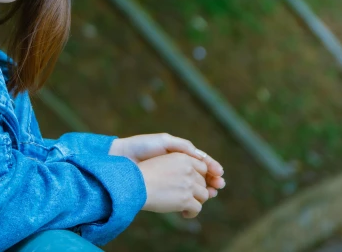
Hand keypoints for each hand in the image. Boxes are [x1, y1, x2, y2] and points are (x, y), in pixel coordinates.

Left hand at [110, 133, 224, 196]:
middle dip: (212, 180)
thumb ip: (183, 146)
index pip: (201, 162)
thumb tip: (200, 155)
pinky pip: (181, 195)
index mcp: (178, 154)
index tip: (219, 172)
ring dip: (205, 190)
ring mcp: (171, 178)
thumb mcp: (164, 141)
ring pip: (193, 186)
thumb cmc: (141, 147)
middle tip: (219, 185)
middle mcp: (176, 166)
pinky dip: (191, 198)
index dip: (212, 167)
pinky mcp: (163, 190)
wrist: (121, 158)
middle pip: (201, 175)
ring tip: (211, 193)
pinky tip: (196, 200)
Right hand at [136, 152, 208, 217]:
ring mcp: (189, 184)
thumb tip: (188, 182)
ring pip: (204, 195)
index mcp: (183, 157)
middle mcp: (189, 169)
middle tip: (187, 197)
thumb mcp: (162, 163)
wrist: (134, 184)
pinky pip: (197, 208)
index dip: (200, 177)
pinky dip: (191, 212)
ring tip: (185, 206)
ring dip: (196, 201)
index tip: (195, 186)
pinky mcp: (186, 198)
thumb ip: (177, 168)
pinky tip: (183, 213)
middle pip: (203, 182)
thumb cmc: (143, 175)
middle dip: (197, 190)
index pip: (202, 167)